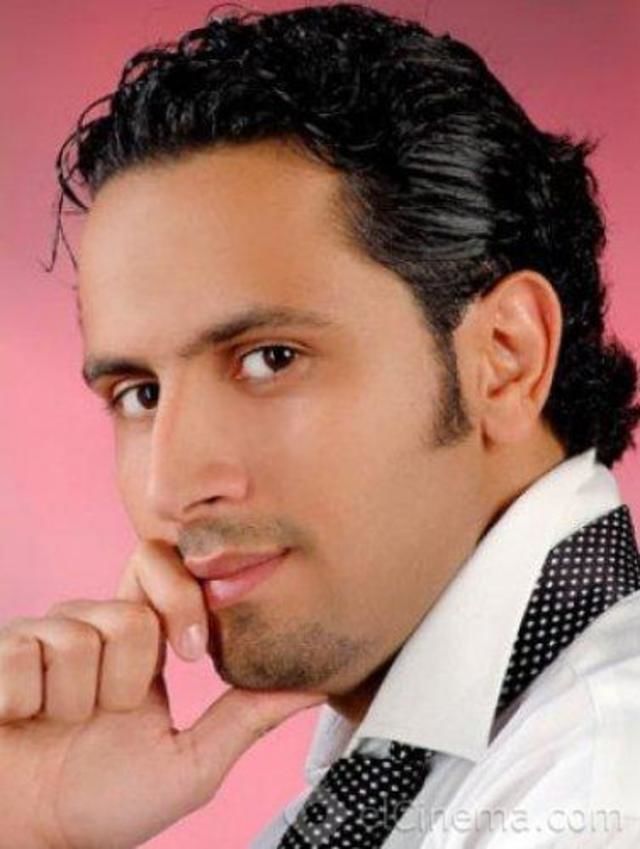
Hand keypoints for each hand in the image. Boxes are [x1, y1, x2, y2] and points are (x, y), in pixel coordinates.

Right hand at [0, 541, 324, 848]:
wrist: (28, 839)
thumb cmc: (105, 803)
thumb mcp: (191, 764)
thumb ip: (247, 718)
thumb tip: (316, 686)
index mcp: (141, 641)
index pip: (163, 569)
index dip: (181, 596)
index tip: (195, 652)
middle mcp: (92, 627)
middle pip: (129, 613)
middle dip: (128, 677)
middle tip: (109, 717)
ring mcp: (41, 636)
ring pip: (76, 638)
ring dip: (74, 703)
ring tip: (60, 726)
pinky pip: (23, 656)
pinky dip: (25, 704)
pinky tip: (22, 721)